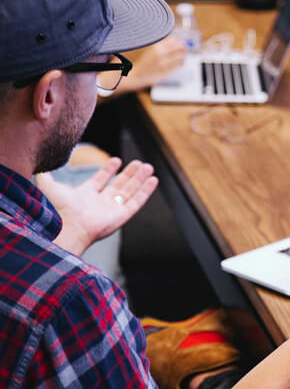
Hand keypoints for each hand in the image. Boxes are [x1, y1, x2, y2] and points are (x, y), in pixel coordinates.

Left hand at [36, 158, 158, 255]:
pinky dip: (146, 191)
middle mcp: (100, 203)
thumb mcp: (49, 186)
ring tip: (148, 166)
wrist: (65, 227)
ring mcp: (112, 210)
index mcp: (85, 197)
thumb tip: (38, 162)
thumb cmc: (55, 210)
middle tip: (139, 163)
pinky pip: (137, 202)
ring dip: (140, 179)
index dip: (108, 170)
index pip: (100, 181)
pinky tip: (153, 180)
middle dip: (130, 174)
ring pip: (130, 192)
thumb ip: (46, 174)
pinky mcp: (122, 216)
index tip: (117, 160)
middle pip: (119, 185)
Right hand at [99, 36, 186, 95]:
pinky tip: (180, 62)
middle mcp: (160, 53)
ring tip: (182, 55)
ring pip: (181, 56)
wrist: (136, 75)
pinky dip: (181, 62)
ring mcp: (163, 63)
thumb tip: (175, 40)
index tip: (180, 42)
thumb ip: (162, 44)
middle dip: (184, 47)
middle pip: (179, 47)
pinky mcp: (166, 71)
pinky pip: (178, 65)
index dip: (179, 40)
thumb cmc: (144, 62)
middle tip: (184, 48)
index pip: (174, 39)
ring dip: (183, 55)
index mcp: (156, 46)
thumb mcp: (152, 49)